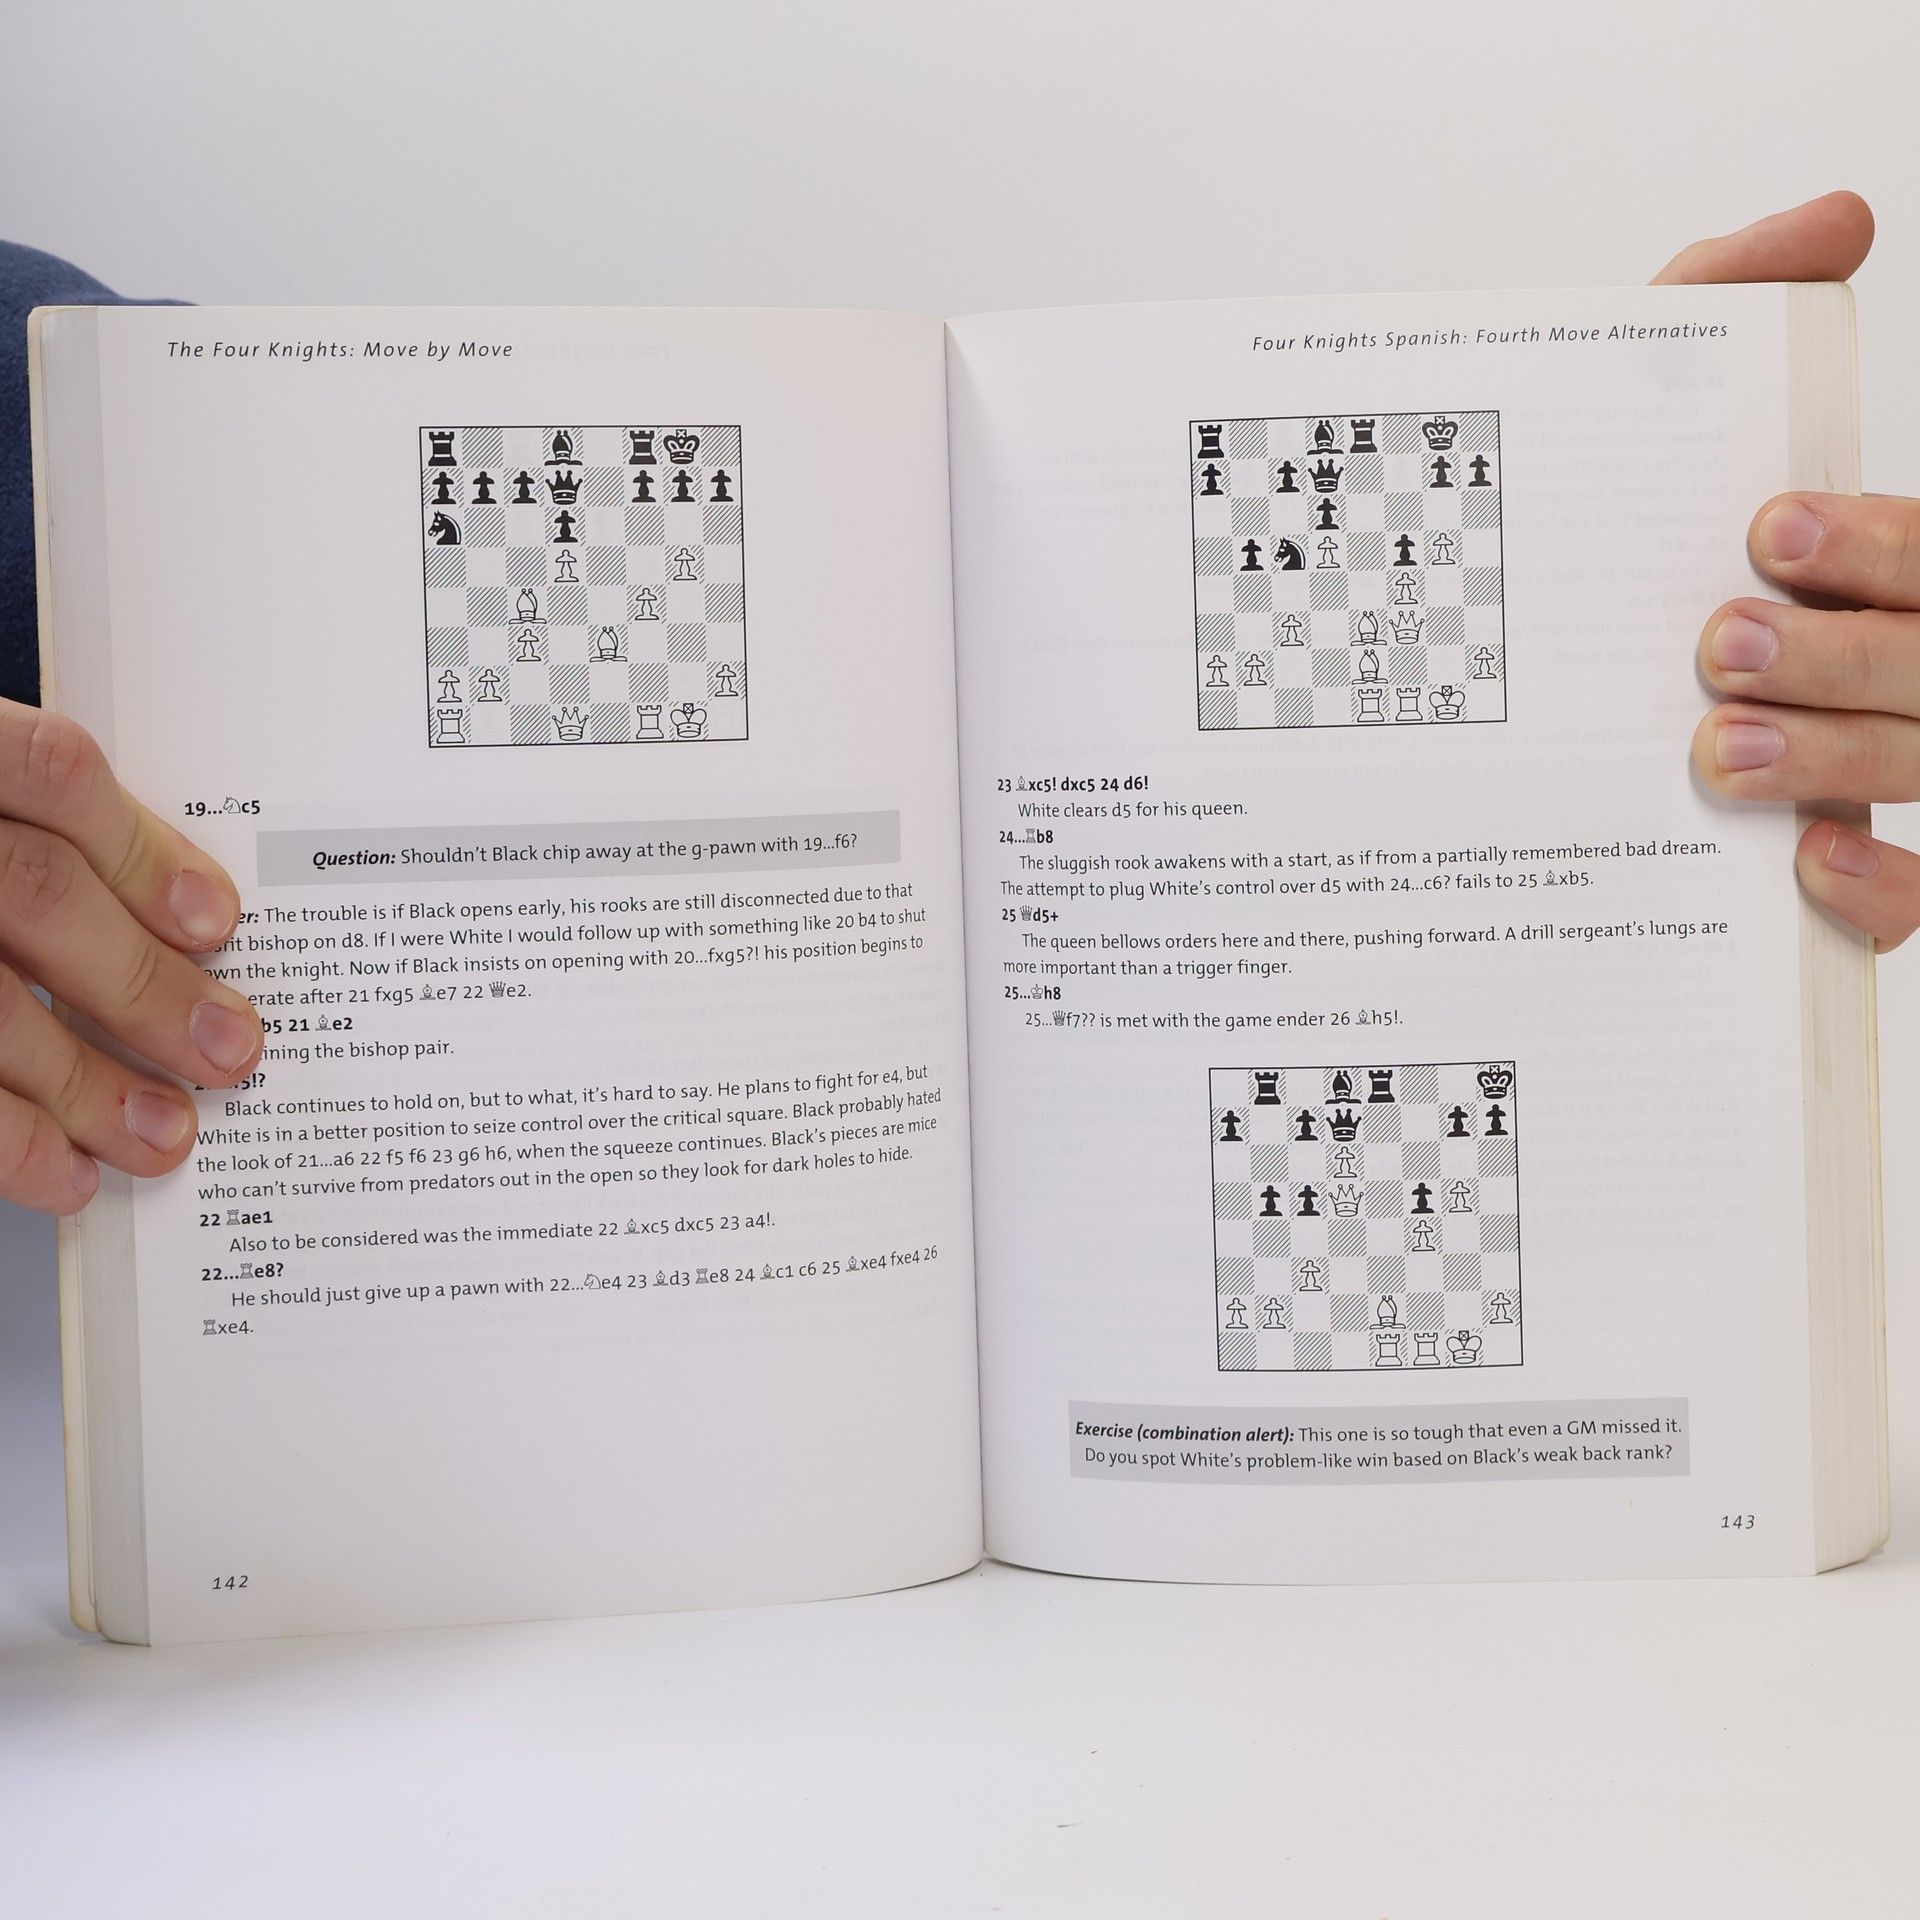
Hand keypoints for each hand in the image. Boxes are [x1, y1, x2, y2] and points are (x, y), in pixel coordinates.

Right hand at [0, 702, 260, 1213]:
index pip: (42, 771)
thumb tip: (153, 921)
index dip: (141, 850)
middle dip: (141, 984)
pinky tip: (55, 1170)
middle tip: (224, 1049)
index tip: (212, 922)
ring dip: (78, 1082)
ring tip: (156, 1135)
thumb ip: (4, 826)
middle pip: (28, 893)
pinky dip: (1, 1139)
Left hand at [1656, 192, 1919, 948]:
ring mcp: (1881, 768)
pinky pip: (1918, 900)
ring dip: (1831, 759)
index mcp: (1877, 567)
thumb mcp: (1651, 416)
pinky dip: (1877, 891)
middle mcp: (1897, 666)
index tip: (1764, 530)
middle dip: (1837, 655)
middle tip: (1715, 646)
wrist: (1503, 706)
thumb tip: (1838, 217)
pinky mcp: (1850, 878)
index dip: (1872, 541)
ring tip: (1713, 749)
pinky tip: (1804, 867)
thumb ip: (1730, 303)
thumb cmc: (1617, 549)